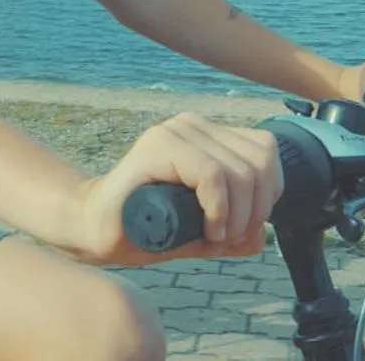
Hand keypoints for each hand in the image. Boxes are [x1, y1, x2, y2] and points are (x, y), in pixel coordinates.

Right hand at [66, 113, 282, 266]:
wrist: (96, 228)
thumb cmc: (147, 228)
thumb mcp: (200, 233)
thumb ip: (232, 234)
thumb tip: (261, 239)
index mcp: (209, 136)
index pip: (264, 151)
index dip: (268, 194)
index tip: (245, 227)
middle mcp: (193, 126)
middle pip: (260, 161)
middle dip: (256, 210)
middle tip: (230, 237)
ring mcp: (175, 131)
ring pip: (240, 170)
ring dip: (238, 214)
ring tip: (216, 236)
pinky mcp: (157, 146)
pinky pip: (212, 174)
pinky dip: (219, 208)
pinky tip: (208, 229)